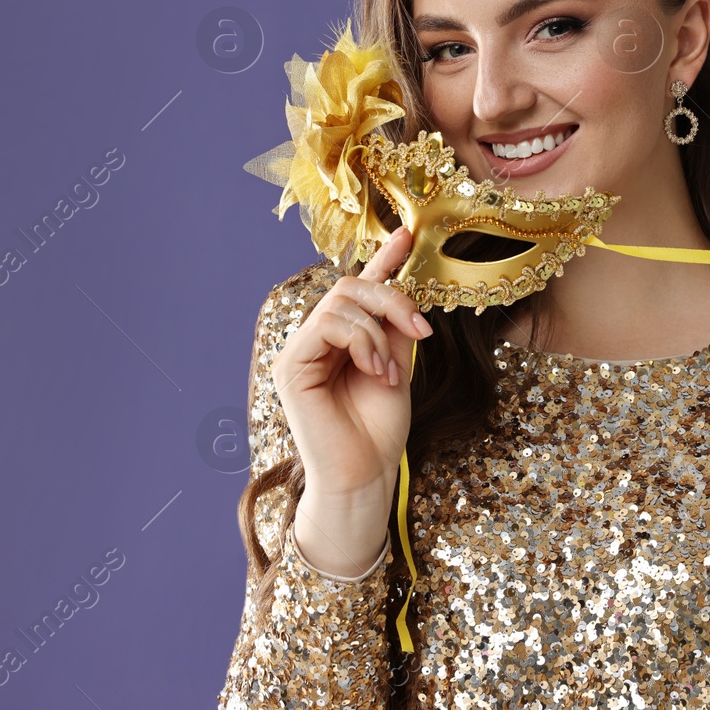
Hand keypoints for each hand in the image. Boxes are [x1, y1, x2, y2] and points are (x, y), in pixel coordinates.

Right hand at [271, 225, 432, 502]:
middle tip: (419, 330)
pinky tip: (373, 369)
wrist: (365, 474)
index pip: (359, 290)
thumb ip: (394, 327)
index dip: (382, 260)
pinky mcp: (289, 366)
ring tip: (389, 371)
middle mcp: (316, 340)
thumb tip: (404, 285)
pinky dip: (358, 341)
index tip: (408, 235)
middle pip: (349, 287)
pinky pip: (324, 326)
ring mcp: (299, 351)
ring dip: (375, 332)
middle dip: (391, 299)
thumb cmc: (378, 429)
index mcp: (342, 339)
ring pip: (339, 303)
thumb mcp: (397, 366)